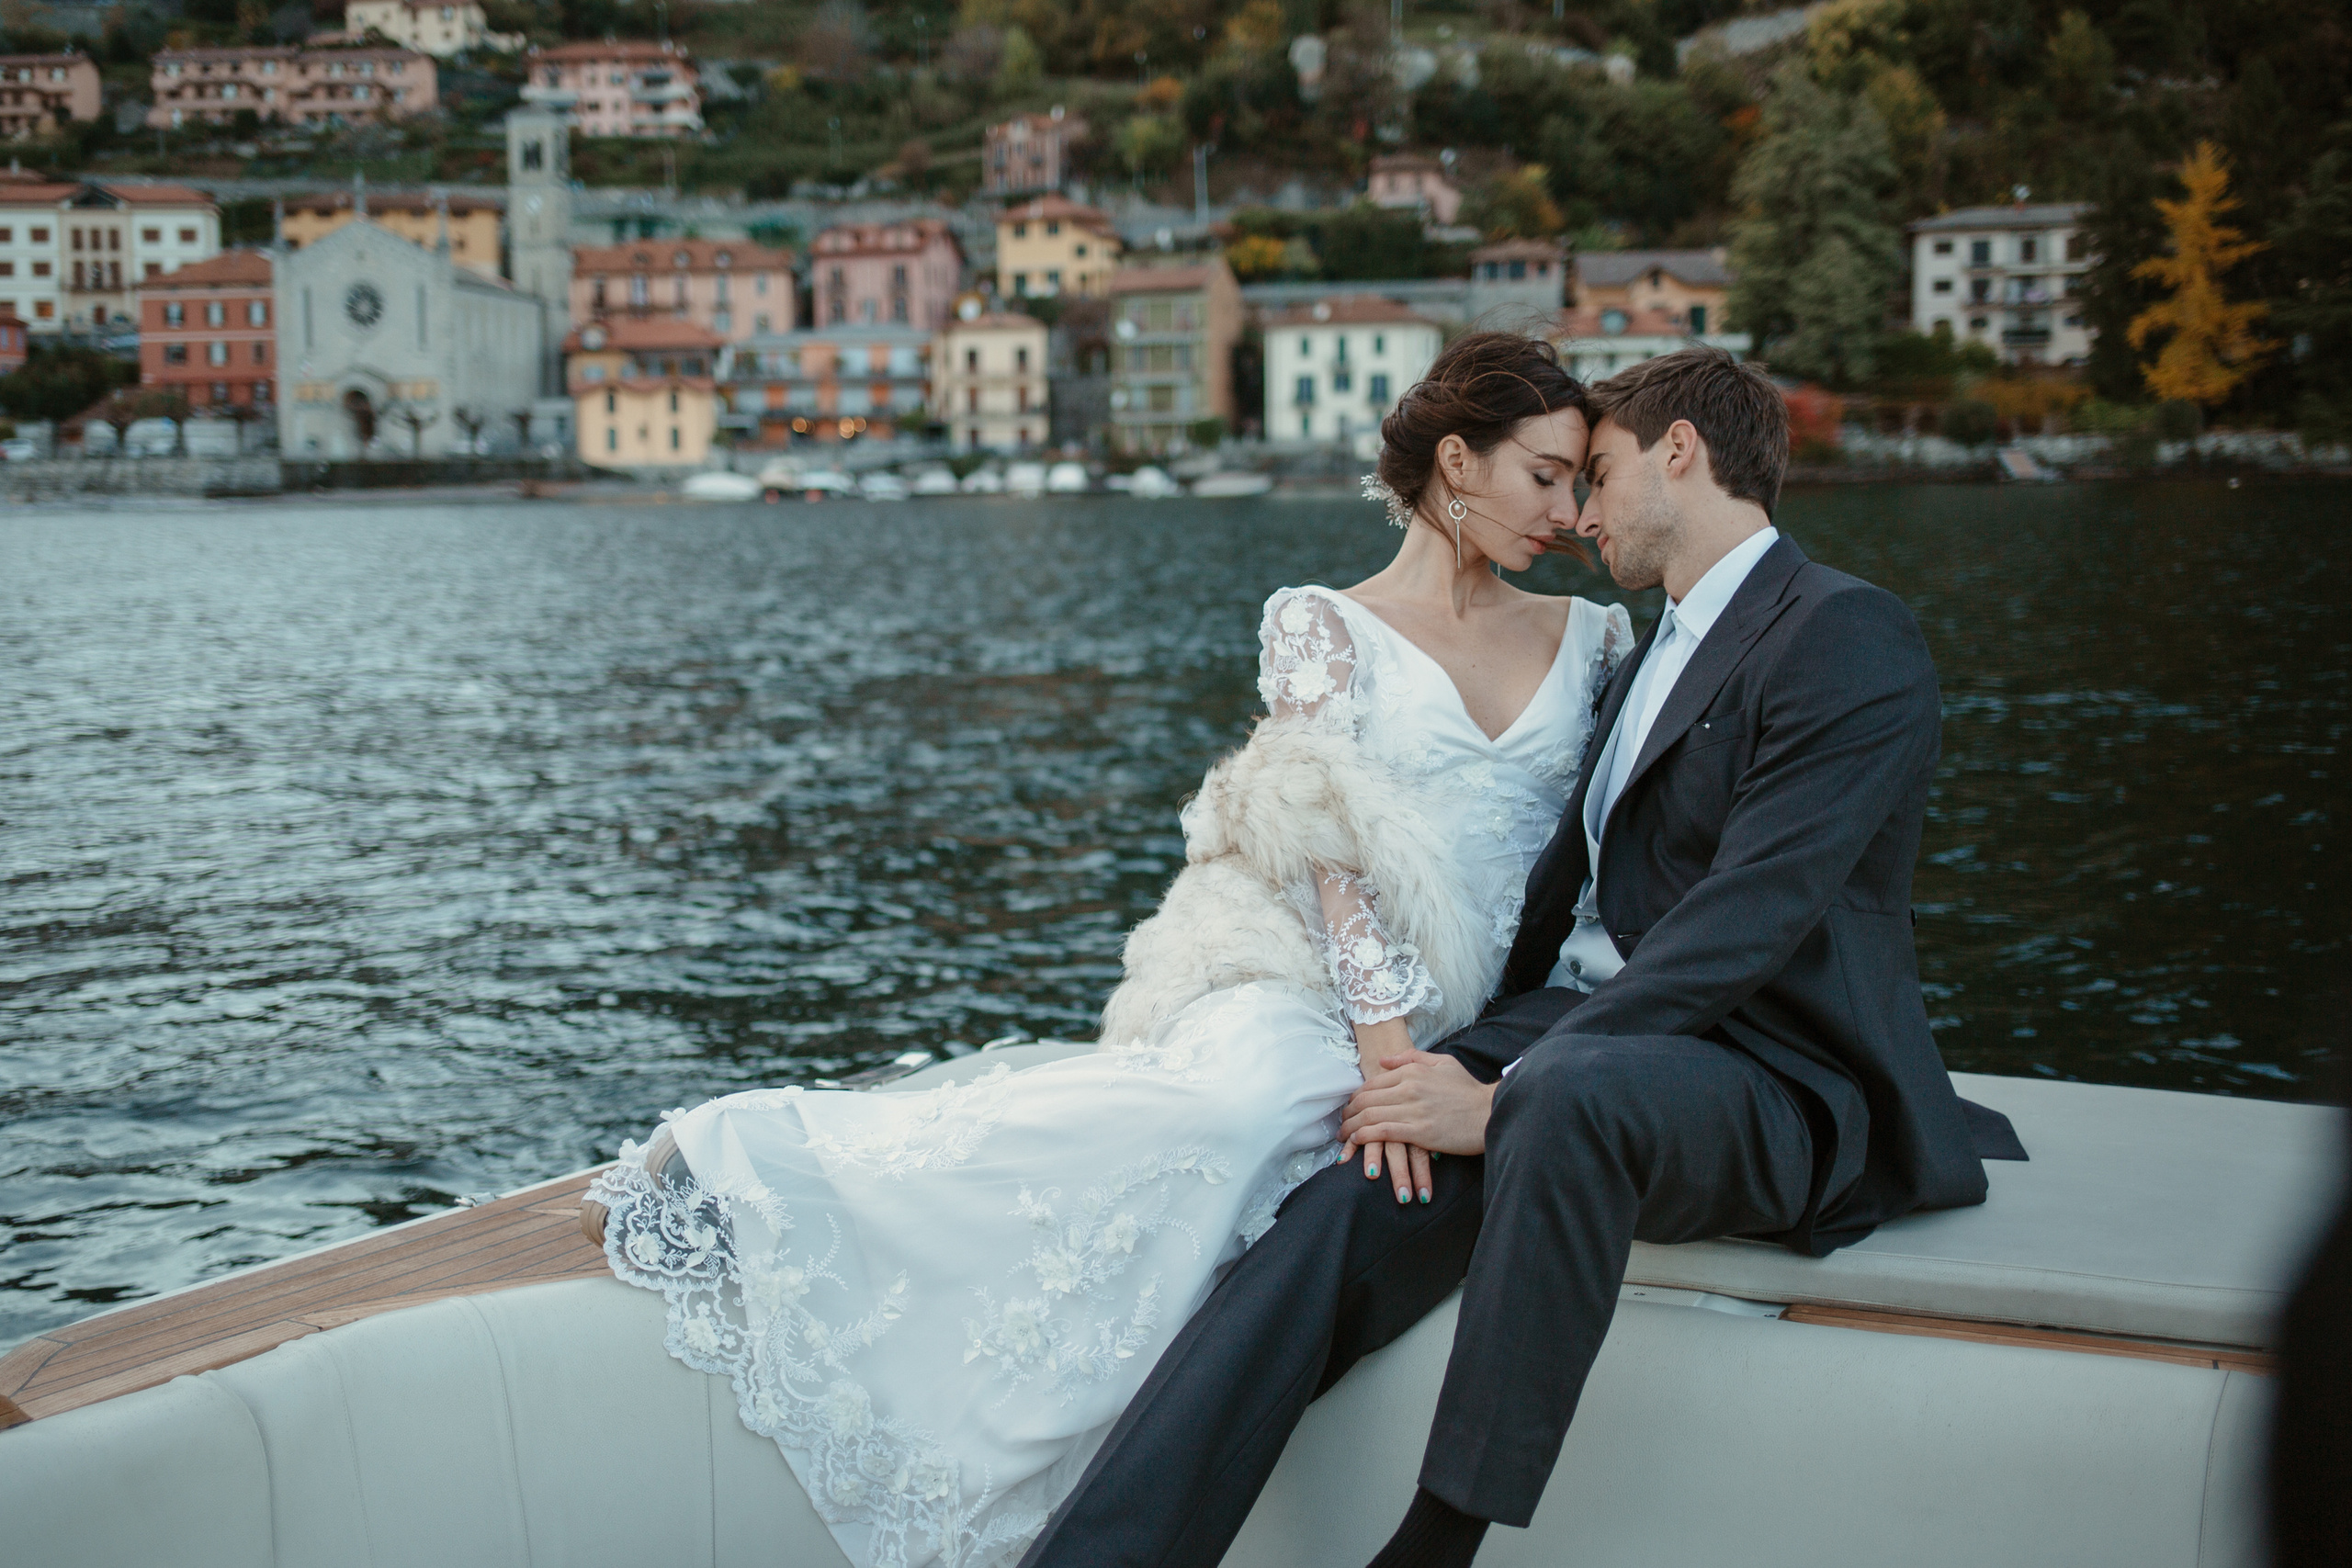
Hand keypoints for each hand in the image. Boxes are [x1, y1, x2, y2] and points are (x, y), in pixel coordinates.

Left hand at [1341, 1050, 1495, 1168]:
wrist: (1489, 1112)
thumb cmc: (1468, 1089)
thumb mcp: (1443, 1062)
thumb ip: (1411, 1058)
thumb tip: (1384, 1061)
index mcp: (1412, 1071)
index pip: (1372, 1083)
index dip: (1356, 1097)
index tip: (1350, 1107)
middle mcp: (1408, 1088)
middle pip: (1365, 1100)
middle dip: (1348, 1113)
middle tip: (1341, 1123)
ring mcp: (1412, 1110)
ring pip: (1369, 1116)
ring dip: (1350, 1127)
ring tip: (1343, 1136)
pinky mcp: (1418, 1132)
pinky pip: (1381, 1132)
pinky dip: (1364, 1136)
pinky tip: (1356, 1141)